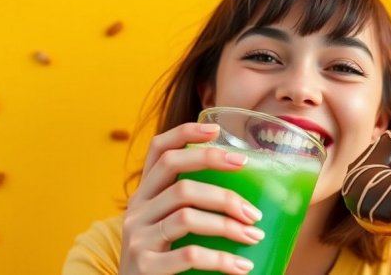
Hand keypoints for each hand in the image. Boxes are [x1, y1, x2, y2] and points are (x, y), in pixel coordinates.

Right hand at [118, 123, 263, 274]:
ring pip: (187, 215)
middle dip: (219, 178)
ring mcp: (137, 237)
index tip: (217, 129)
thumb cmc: (164, 257)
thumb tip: (248, 197)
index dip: (185, 132)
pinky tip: (241, 267)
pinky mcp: (144, 266)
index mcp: (145, 193)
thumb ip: (191, 206)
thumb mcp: (168, 225)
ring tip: (253, 235)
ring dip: (228, 225)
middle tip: (251, 198)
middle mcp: (137, 209)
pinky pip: (189, 254)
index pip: (158, 150)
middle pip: (177, 175)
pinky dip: (221, 259)